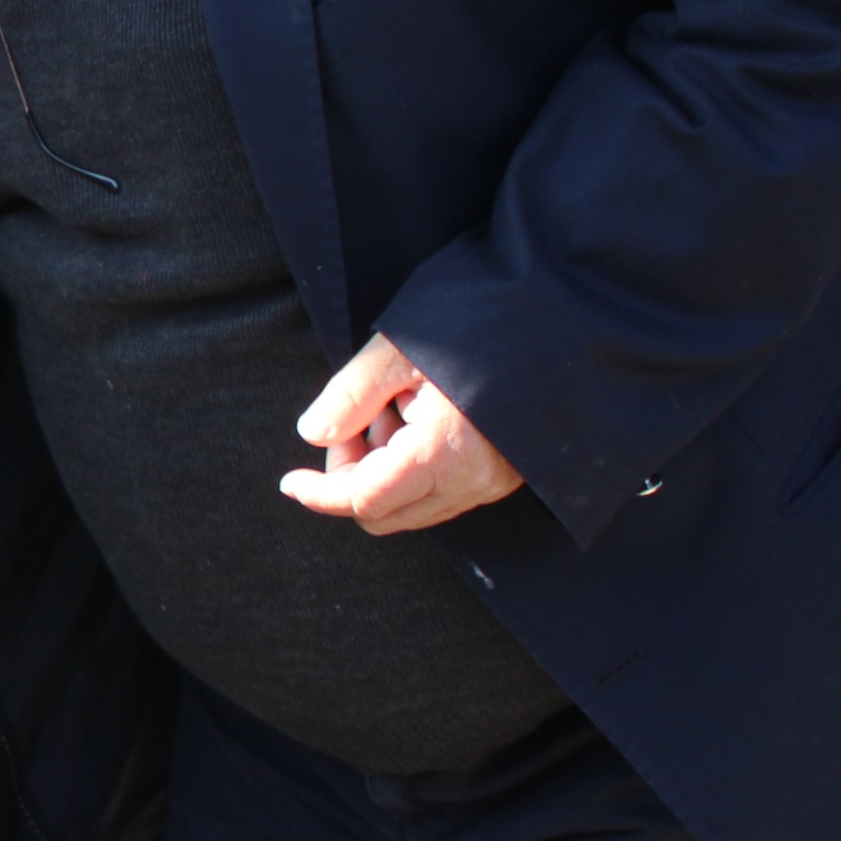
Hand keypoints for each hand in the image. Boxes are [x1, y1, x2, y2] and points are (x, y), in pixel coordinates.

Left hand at [279, 332, 521, 535]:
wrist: (551, 327)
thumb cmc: (473, 327)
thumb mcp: (399, 349)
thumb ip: (351, 395)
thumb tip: (312, 435)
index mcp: (445, 450)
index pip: (365, 499)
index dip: (319, 493)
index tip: (290, 480)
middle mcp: (472, 481)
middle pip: (381, 514)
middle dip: (352, 475)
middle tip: (360, 419)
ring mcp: (491, 485)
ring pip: (408, 509)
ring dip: (383, 471)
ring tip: (398, 409)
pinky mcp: (501, 480)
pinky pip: (438, 496)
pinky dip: (411, 471)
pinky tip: (420, 420)